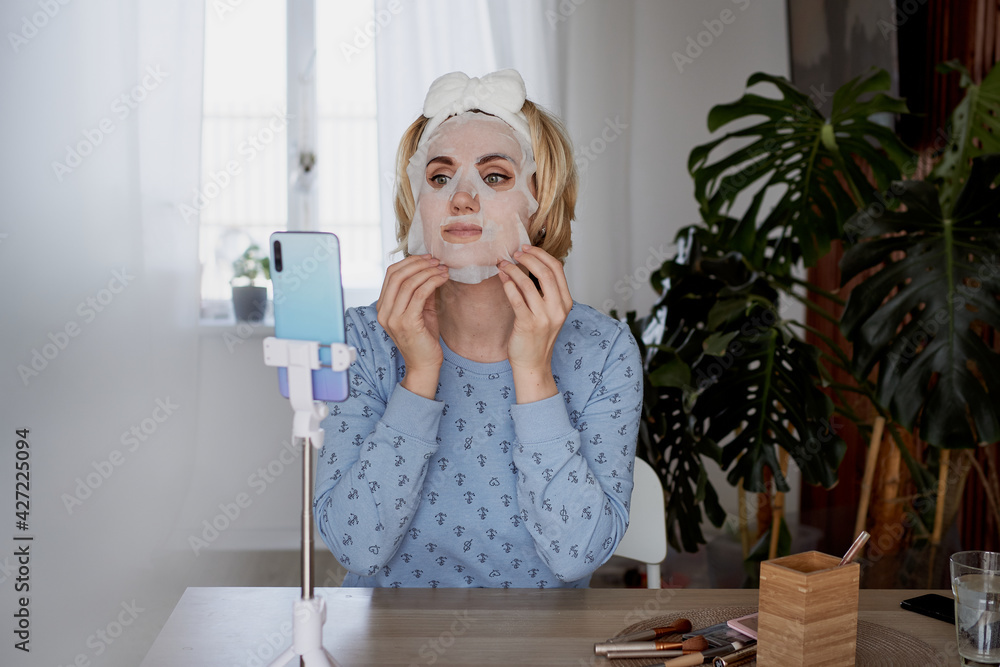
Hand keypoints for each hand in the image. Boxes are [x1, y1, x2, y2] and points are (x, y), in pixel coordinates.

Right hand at [376, 255, 449, 397]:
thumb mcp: (421, 310)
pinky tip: (443, 279)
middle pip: (398, 275)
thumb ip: (421, 290)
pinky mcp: (407, 323)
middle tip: (436, 260)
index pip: (391, 274)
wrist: (424, 365)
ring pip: (409, 283)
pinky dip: (433, 282)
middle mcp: (384, 312)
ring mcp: (393, 318)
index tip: (427, 258)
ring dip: (428, 271)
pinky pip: (420, 294)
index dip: (409, 262)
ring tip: (442, 269)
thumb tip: (430, 268)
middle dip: (419, 263)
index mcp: (383, 307)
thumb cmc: (423, 339)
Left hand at [497, 245, 572, 402]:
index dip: (541, 254)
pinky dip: (508, 284)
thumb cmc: (539, 337)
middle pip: (545, 272)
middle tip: (514, 253)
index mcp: (566, 302)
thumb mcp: (550, 312)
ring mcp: (544, 317)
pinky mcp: (527, 324)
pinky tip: (502, 278)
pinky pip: (516, 298)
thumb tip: (530, 265)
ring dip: (513, 270)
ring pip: (528, 283)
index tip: (527, 248)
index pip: (557, 269)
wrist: (533, 364)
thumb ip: (545, 292)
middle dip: (528, 257)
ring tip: (502, 264)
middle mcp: (558, 308)